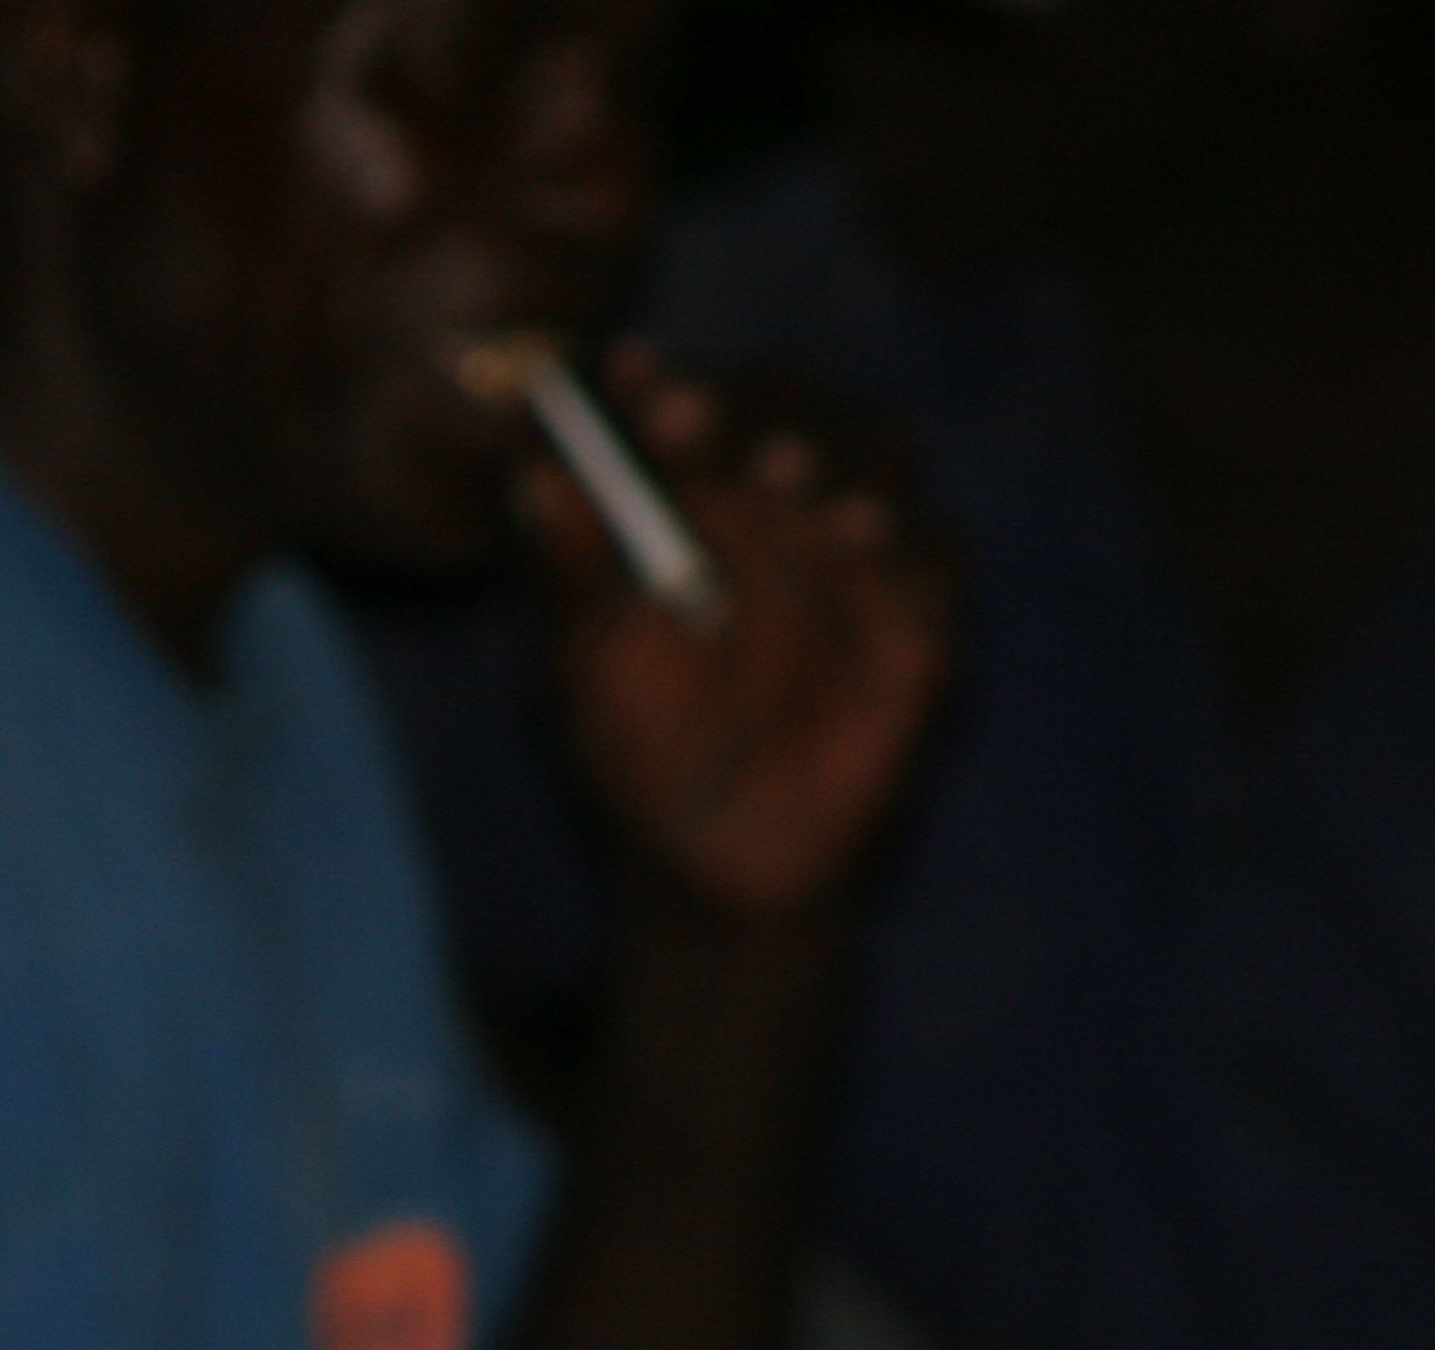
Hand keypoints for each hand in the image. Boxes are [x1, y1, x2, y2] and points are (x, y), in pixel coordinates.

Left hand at [530, 344, 958, 917]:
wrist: (709, 857)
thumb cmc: (634, 741)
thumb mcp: (582, 663)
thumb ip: (569, 571)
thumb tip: (531, 476)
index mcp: (691, 483)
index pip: (684, 396)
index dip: (656, 377)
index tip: (623, 375)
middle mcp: (781, 490)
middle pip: (786, 399)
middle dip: (739, 402)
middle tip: (683, 418)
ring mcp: (858, 543)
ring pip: (874, 450)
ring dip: (829, 450)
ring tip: (778, 474)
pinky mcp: (922, 611)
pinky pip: (935, 552)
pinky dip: (902, 536)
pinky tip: (858, 535)